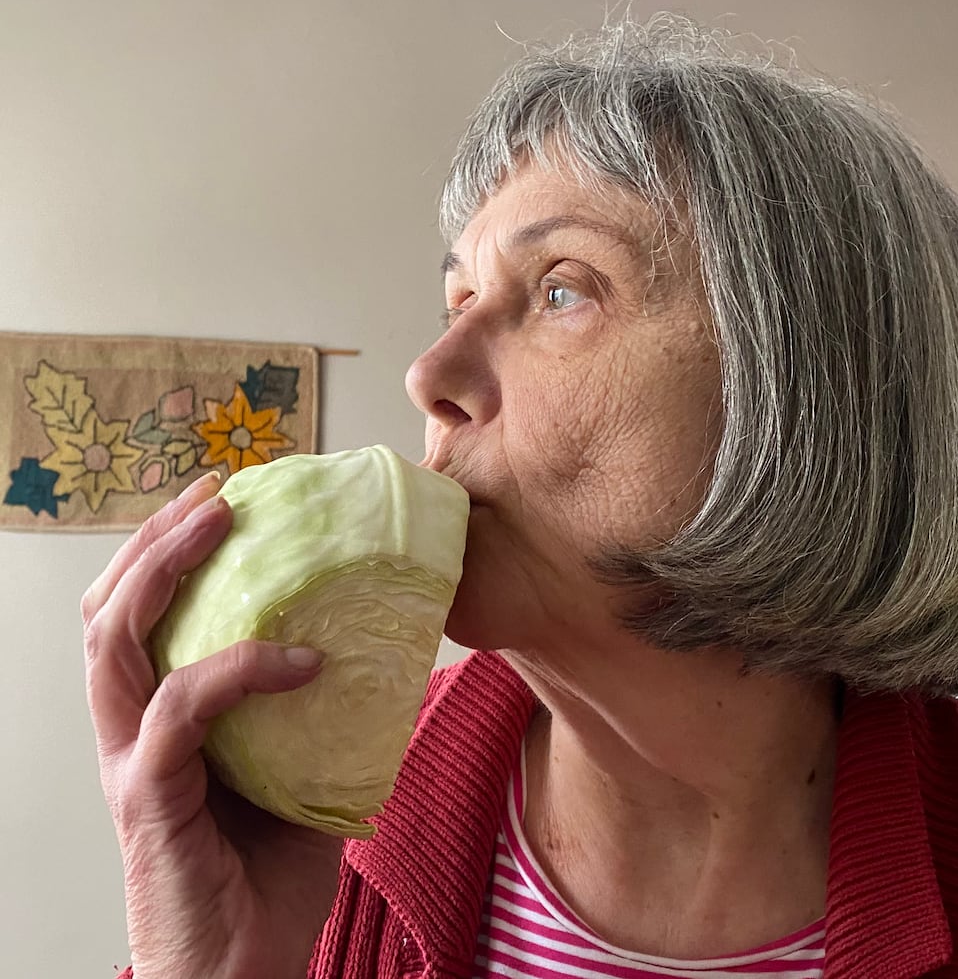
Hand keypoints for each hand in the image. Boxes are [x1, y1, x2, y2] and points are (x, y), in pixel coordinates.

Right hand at [84, 472, 342, 978]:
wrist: (243, 969)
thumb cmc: (266, 878)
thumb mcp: (301, 772)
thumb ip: (318, 715)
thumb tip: (381, 654)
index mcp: (161, 721)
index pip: (138, 617)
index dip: (166, 551)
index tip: (223, 496)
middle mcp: (131, 731)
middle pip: (110, 610)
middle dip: (156, 538)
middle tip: (217, 491)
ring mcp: (133, 762)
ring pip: (118, 644)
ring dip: (165, 572)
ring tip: (221, 524)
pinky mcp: (149, 798)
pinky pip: (183, 709)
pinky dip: (238, 668)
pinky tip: (300, 658)